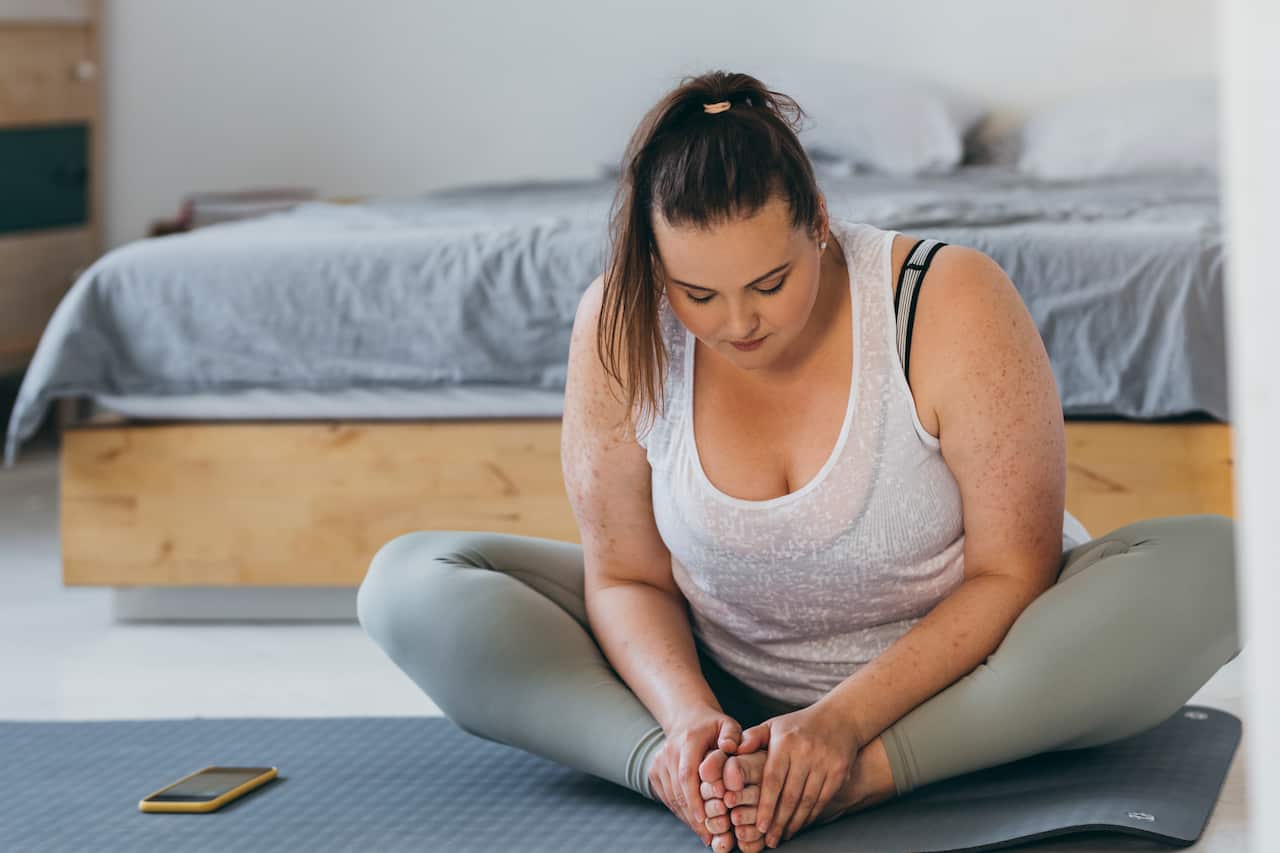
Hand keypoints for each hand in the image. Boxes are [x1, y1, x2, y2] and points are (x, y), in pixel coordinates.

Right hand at [648, 706, 743, 845]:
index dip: (694, 799)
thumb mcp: (727, 725)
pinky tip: (696, 823)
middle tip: (710, 836)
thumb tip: (730, 747)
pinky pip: (667, 798)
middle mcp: (668, 752)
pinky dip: (681, 812)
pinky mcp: (654, 773)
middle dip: (693, 815)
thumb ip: (732, 735)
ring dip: (687, 818)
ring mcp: (659, 763)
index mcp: (687, 740)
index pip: (687, 773)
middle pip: (677, 790)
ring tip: (706, 834)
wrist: (686, 719)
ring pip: (671, 797)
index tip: (705, 819)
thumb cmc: (713, 727)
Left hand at [736, 699, 865, 846]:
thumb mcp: (773, 725)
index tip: (760, 826)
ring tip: (783, 836)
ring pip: (807, 801)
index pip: (773, 780)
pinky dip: (811, 815)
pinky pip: (823, 799)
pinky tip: (801, 824)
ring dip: (795, 822)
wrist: (839, 718)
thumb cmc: (798, 726)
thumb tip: (731, 750)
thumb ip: (751, 738)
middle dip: (778, 821)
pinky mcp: (839, 771)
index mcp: (785, 742)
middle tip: (769, 840)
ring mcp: (824, 762)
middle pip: (790, 795)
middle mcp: (805, 752)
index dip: (766, 805)